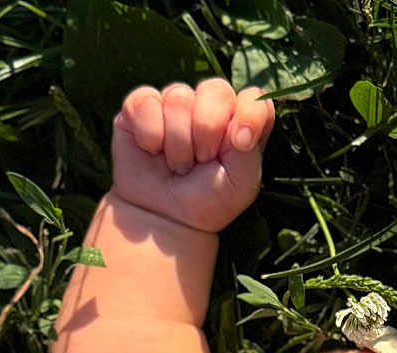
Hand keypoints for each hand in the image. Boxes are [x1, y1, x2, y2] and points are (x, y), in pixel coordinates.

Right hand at [110, 79, 274, 235]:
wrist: (162, 219)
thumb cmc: (205, 202)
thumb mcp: (241, 184)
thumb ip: (251, 150)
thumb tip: (240, 126)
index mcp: (239, 124)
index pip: (254, 97)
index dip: (249, 112)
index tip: (241, 141)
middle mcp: (209, 108)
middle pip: (216, 89)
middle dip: (208, 129)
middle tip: (202, 161)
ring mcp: (175, 104)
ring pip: (179, 96)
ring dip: (178, 142)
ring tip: (178, 165)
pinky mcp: (141, 105)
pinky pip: (146, 100)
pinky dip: (150, 133)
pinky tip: (151, 150)